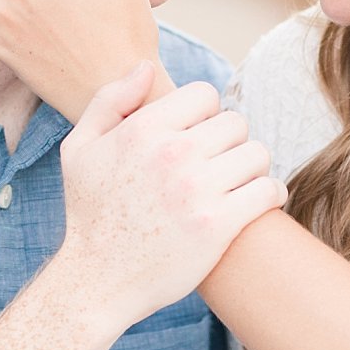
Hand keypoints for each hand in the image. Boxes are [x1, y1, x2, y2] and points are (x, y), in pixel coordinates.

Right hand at [56, 64, 285, 330]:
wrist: (96, 282)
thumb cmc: (89, 215)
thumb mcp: (80, 150)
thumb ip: (109, 101)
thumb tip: (145, 67)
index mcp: (142, 129)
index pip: (205, 95)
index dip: (204, 115)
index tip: (198, 137)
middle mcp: (171, 154)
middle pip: (235, 122)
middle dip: (229, 142)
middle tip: (218, 165)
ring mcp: (197, 190)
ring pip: (256, 153)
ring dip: (251, 167)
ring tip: (236, 183)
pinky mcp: (218, 225)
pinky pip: (268, 190)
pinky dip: (269, 194)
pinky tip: (256, 201)